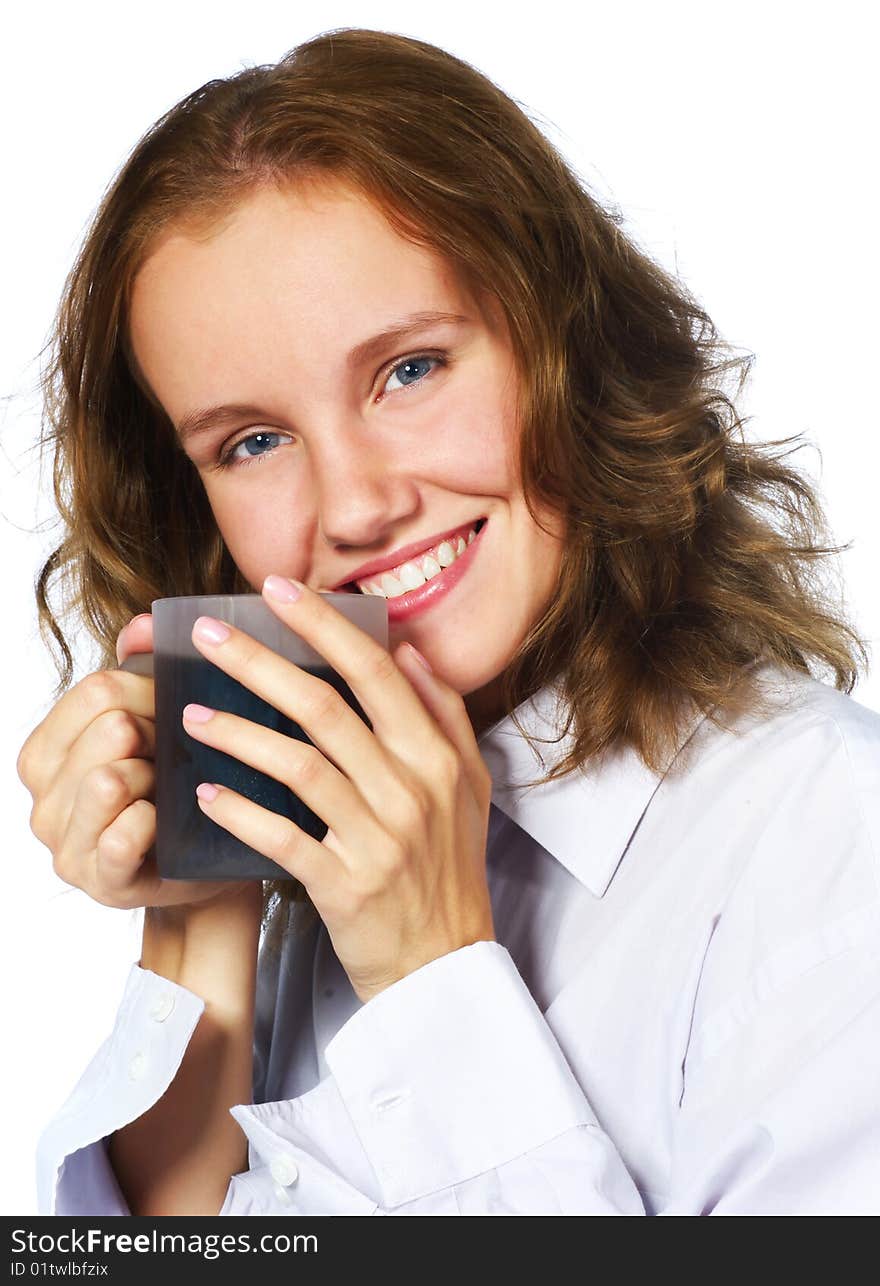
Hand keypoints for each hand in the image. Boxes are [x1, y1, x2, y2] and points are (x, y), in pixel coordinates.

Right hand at [16, 614, 257, 911]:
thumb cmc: (177, 789)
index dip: (149, 694)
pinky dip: (153, 822)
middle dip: (159, 736)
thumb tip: (144, 625)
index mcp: (45, 752)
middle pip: (108, 729)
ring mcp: (66, 845)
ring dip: (157, 779)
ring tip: (171, 792)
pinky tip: (165, 824)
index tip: (172, 715)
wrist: (209, 866)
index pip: (97, 690)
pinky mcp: (101, 881)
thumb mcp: (157, 723)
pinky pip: (123, 834)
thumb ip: (143, 668)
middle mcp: (42, 799)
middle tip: (178, 758)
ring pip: (109, 779)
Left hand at [180, 575, 496, 1002]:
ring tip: (191, 713)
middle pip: (325, 707)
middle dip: (259, 661)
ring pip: (298, 766)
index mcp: (438, 757)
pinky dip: (240, 812)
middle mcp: (411, 790)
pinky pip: (281, 838)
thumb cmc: (449, 870)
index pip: (376, 673)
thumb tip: (408, 652)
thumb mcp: (470, 787)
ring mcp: (378, 839)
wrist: (447, 965)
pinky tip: (204, 792)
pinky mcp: (345, 886)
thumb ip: (445, 715)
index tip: (277, 589)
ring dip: (238, 733)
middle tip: (205, 634)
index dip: (323, 625)